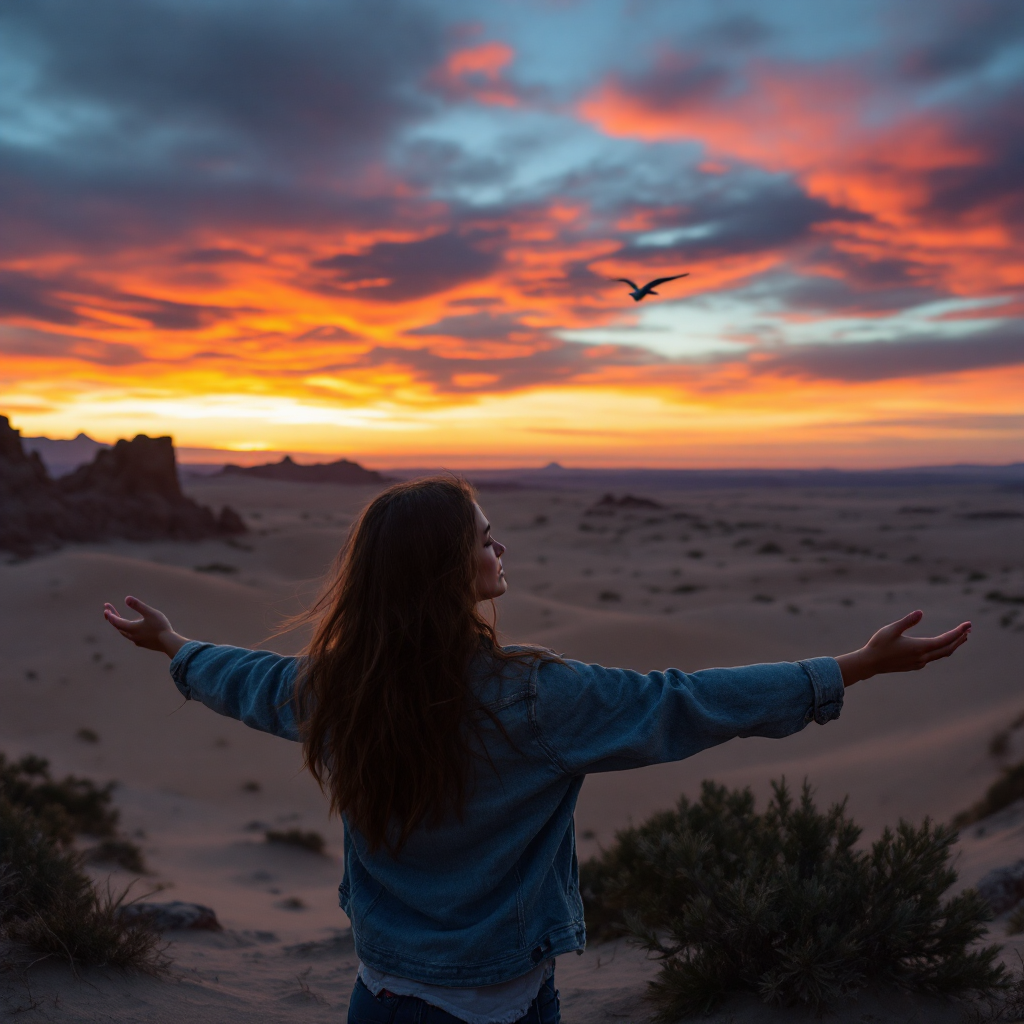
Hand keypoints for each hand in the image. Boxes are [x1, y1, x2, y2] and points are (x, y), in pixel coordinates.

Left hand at [103, 596, 188, 658]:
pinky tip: (135, 628)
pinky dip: (129, 630)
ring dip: (120, 625)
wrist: (169, 643)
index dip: (110, 614)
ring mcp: (138, 641)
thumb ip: (138, 605)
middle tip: (107, 611)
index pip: (116, 621)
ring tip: (119, 619)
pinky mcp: (144, 644)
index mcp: (131, 628)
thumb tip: (126, 598)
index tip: (105, 608)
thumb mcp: (150, 613)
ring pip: (125, 633)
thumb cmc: (160, 626)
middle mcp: (132, 636)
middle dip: (112, 618)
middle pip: (118, 627)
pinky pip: (132, 636)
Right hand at [835, 610, 969, 686]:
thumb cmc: (879, 644)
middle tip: (969, 629)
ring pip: (941, 654)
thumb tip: (920, 613)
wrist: (870, 663)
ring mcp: (919, 663)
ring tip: (961, 637)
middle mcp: (922, 657)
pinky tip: (940, 646)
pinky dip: (941, 650)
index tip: (968, 624)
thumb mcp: (891, 629)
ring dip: (952, 645)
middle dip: (959, 639)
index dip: (958, 632)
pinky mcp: (914, 665)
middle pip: (947, 649)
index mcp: (919, 647)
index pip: (945, 640)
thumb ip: (907, 621)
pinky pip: (933, 658)